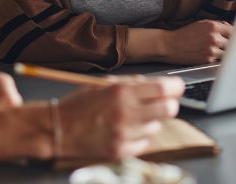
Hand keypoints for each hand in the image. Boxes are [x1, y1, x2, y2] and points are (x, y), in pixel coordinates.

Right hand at [56, 76, 183, 160]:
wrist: (58, 128)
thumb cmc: (82, 103)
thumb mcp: (107, 84)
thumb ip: (134, 84)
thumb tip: (161, 86)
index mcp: (122, 92)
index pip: (164, 88)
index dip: (176, 87)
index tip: (177, 88)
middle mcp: (125, 113)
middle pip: (169, 109)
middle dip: (168, 105)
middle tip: (161, 103)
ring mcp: (123, 135)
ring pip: (156, 127)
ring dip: (150, 121)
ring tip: (131, 118)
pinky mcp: (120, 151)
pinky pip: (144, 143)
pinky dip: (139, 137)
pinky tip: (124, 131)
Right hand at [163, 20, 231, 64]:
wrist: (170, 45)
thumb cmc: (186, 34)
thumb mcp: (201, 24)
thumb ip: (218, 25)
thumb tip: (231, 28)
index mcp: (213, 26)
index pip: (233, 30)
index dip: (234, 34)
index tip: (234, 37)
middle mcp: (214, 37)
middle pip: (232, 42)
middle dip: (230, 44)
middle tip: (225, 45)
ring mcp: (211, 49)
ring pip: (227, 53)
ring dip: (224, 52)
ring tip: (215, 50)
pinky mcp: (208, 60)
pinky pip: (219, 60)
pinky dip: (217, 59)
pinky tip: (209, 55)